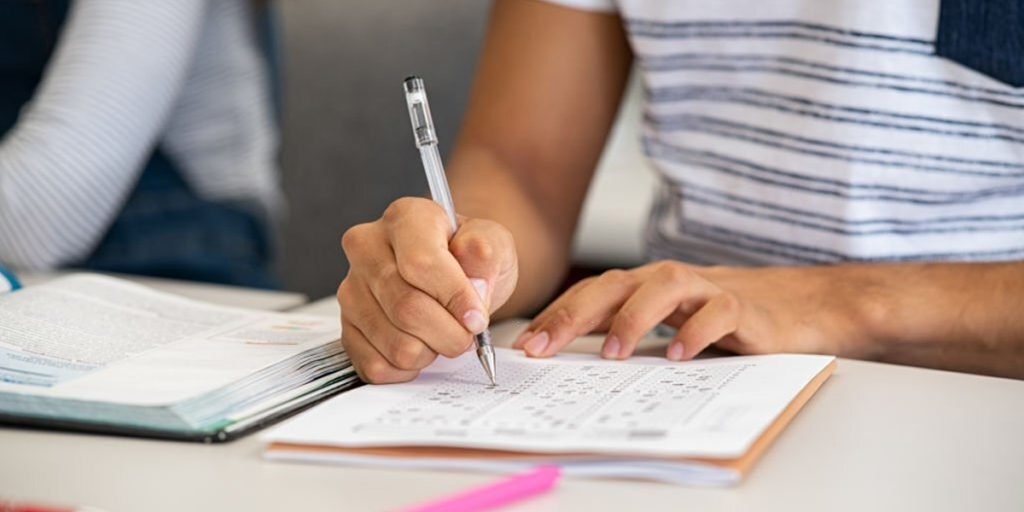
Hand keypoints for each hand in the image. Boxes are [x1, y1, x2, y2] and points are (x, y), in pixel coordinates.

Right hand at [338, 197, 517, 382]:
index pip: (420, 263)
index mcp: (405, 218)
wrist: (453, 278)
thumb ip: (487, 253)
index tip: (477, 318)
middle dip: (449, 333)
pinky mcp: (346, 327)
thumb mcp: (494, 246)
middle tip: (467, 333)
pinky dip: (408, 368)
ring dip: (431, 351)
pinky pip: (377, 365)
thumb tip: (473, 275)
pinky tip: (420, 345)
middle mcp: (367, 249)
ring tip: (441, 333)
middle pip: (407, 308)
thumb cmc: (469, 260)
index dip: (454, 298)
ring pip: (395, 344)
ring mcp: (352, 290)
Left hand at [513, 261, 868, 360]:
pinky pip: (718, 313)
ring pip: (664, 288)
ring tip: (611, 353)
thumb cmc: (726, 317)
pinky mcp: (745, 308)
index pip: (593, 293)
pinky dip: (697, 332)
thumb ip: (630, 331)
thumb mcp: (670, 323)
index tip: (525, 345)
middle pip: (615, 285)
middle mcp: (671, 280)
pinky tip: (679, 354)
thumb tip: (574, 357)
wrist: (802, 305)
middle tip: (544, 347)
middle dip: (574, 314)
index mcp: (648, 285)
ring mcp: (708, 289)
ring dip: (633, 318)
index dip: (557, 315)